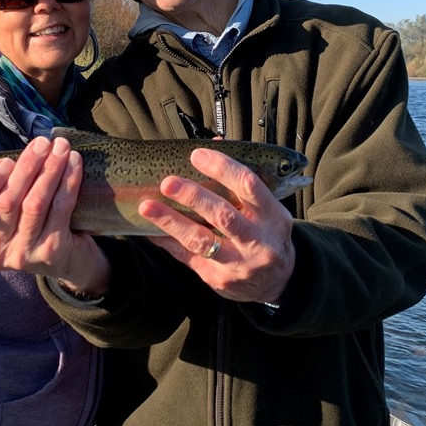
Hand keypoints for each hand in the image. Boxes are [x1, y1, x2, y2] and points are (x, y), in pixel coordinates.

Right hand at [0, 136, 110, 296]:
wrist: (69, 259)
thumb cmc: (33, 222)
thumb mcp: (8, 210)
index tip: (6, 161)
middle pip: (6, 202)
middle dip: (26, 166)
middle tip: (42, 143)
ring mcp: (23, 255)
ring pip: (34, 203)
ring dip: (50, 169)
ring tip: (60, 148)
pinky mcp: (51, 252)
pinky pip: (60, 209)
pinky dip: (68, 181)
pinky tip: (73, 163)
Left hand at [139, 147, 294, 304]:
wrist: (278, 282)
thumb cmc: (266, 233)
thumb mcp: (266, 208)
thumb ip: (239, 180)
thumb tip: (212, 143)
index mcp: (273, 217)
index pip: (248, 186)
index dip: (222, 168)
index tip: (197, 155)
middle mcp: (258, 242)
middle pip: (223, 215)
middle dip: (193, 197)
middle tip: (167, 182)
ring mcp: (238, 264)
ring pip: (201, 241)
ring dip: (171, 221)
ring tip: (147, 206)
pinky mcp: (218, 278)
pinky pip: (186, 257)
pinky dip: (166, 240)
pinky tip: (149, 228)